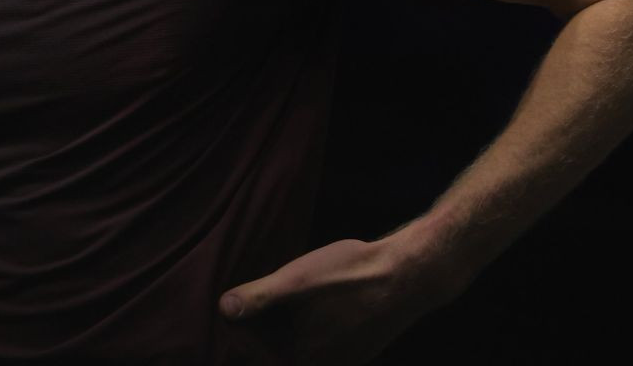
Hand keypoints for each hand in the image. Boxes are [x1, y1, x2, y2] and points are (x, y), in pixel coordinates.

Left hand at [217, 235, 456, 365]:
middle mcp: (321, 365)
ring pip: (298, 350)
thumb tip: (224, 309)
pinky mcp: (355, 349)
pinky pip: (319, 345)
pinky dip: (305, 331)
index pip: (257, 358)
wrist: (408, 276)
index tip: (228, 320)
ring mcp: (340, 360)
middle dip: (259, 337)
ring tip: (266, 308)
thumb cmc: (350, 276)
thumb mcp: (296, 280)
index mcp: (302, 358)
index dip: (240, 340)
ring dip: (281, 334)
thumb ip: (260, 298)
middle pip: (278, 356)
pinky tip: (304, 308)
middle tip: (241, 310)